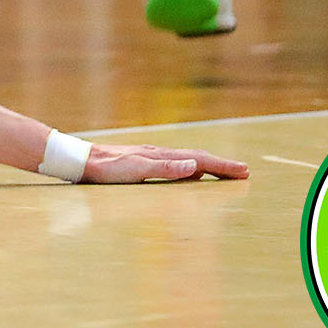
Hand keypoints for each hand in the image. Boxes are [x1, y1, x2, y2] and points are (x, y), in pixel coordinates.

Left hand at [81, 142, 248, 182]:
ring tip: (225, 172)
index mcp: (161, 156)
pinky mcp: (143, 161)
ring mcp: (152, 156)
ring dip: (209, 166)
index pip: (199, 159)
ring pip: (188, 160)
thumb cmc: (107, 169)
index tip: (244, 171)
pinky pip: (176, 164)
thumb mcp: (136, 170)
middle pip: (197, 157)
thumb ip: (165, 168)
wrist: (82, 160)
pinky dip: (192, 168)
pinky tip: (191, 173)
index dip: (222, 166)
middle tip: (244, 172)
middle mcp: (159, 153)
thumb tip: (194, 164)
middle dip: (221, 165)